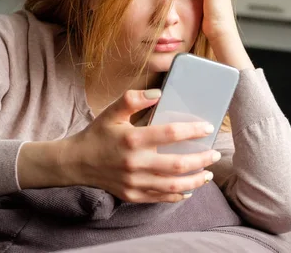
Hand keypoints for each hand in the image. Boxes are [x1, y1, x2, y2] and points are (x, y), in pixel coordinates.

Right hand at [59, 90, 220, 202]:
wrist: (75, 163)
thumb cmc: (98, 134)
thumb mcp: (112, 112)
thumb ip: (133, 99)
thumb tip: (158, 92)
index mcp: (133, 139)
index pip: (170, 134)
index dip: (192, 130)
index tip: (208, 128)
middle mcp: (135, 163)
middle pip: (177, 164)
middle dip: (201, 160)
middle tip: (215, 154)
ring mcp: (134, 182)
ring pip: (172, 186)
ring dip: (195, 180)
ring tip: (208, 174)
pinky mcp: (132, 195)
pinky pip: (160, 198)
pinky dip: (178, 195)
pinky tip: (189, 189)